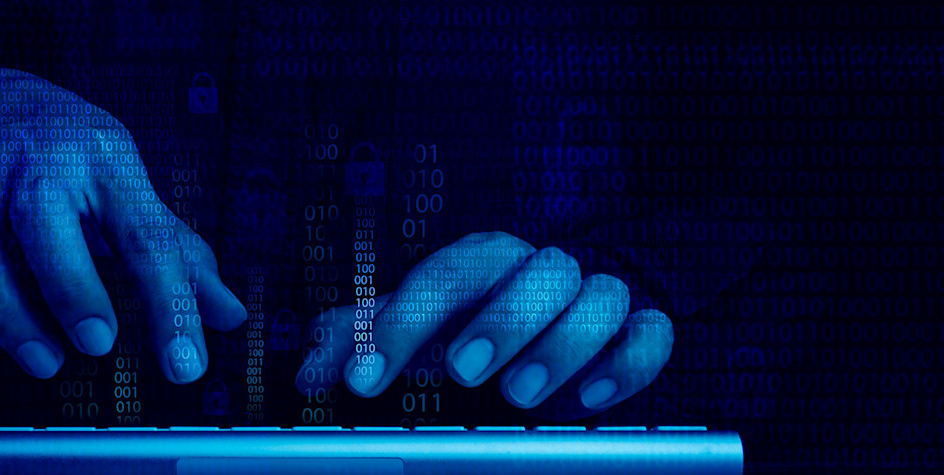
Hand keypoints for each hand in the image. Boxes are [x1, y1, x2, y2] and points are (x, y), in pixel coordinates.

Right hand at [0, 69, 245, 382]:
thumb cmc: (71, 153)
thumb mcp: (130, 186)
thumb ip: (178, 254)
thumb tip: (229, 314)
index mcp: (103, 161)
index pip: (145, 235)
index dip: (169, 303)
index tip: (186, 364)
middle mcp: (36, 162)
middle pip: (43, 217)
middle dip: (70, 285)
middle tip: (98, 343)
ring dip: (7, 314)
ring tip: (44, 362)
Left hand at [296, 232, 672, 419]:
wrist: (556, 315)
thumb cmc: (473, 323)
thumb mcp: (414, 331)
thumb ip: (363, 341)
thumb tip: (310, 366)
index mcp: (482, 262)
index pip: (444, 274)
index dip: (402, 324)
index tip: (366, 379)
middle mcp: (541, 270)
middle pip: (537, 271)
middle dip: (500, 322)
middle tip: (462, 373)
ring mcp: (595, 296)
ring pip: (600, 297)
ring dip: (560, 345)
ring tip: (520, 396)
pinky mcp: (639, 330)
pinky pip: (651, 333)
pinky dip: (627, 363)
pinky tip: (591, 400)